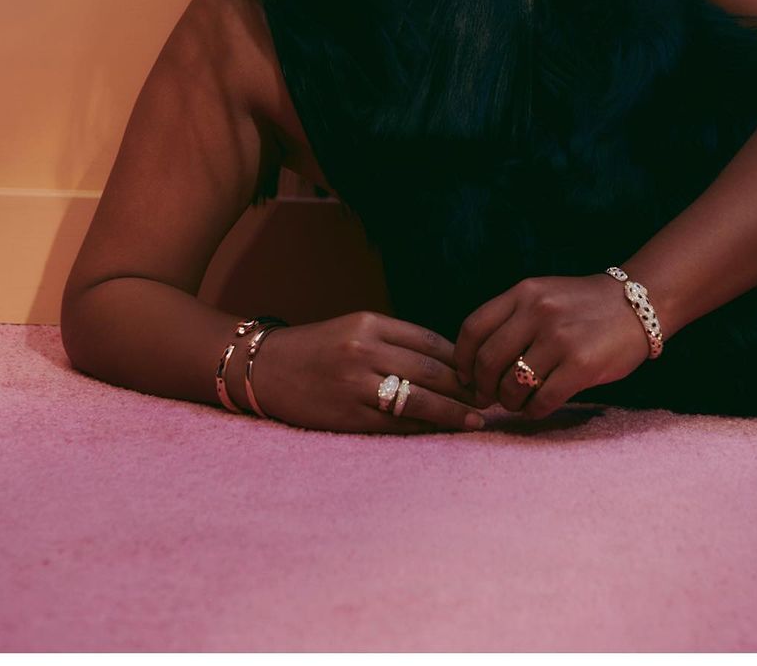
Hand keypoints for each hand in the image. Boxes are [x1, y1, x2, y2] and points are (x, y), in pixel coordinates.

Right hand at [250, 312, 485, 433]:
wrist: (264, 368)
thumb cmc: (317, 348)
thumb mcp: (355, 329)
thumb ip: (396, 341)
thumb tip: (448, 362)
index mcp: (370, 323)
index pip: (431, 341)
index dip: (462, 360)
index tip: (484, 372)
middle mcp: (365, 350)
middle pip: (431, 371)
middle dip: (465, 388)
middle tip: (491, 398)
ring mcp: (356, 384)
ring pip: (419, 400)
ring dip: (453, 413)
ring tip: (477, 421)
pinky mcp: (346, 415)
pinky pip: (395, 424)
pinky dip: (423, 429)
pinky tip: (441, 433)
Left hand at [453, 274, 651, 420]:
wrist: (639, 304)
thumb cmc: (584, 307)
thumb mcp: (544, 295)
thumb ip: (512, 319)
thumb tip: (477, 364)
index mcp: (524, 293)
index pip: (473, 329)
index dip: (463, 360)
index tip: (468, 377)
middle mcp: (538, 312)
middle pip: (486, 361)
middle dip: (483, 388)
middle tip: (490, 397)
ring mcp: (560, 338)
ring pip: (511, 385)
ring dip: (509, 402)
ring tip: (517, 402)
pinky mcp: (581, 365)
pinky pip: (541, 400)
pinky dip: (533, 411)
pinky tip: (538, 407)